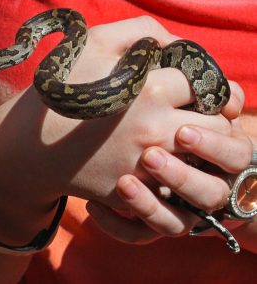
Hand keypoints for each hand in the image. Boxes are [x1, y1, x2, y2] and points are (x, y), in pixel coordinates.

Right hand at [0, 16, 239, 243]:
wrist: (27, 143)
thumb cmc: (61, 87)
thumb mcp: (95, 41)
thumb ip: (142, 31)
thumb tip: (174, 44)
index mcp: (152, 89)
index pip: (205, 82)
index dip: (197, 82)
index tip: (182, 85)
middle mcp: (156, 128)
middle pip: (218, 123)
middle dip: (209, 115)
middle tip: (188, 112)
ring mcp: (144, 165)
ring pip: (203, 159)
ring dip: (197, 148)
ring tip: (176, 137)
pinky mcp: (132, 192)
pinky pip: (172, 188)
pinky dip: (171, 175)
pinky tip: (153, 160)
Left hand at [87, 86, 251, 243]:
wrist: (128, 142)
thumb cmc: (163, 115)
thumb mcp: (182, 101)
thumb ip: (206, 93)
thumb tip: (228, 99)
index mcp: (221, 156)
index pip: (235, 156)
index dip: (213, 146)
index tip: (181, 132)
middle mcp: (205, 187)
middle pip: (210, 194)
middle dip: (181, 176)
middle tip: (149, 156)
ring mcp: (179, 210)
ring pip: (176, 224)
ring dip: (150, 205)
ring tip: (124, 182)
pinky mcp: (150, 223)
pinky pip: (139, 235)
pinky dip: (117, 225)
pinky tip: (94, 206)